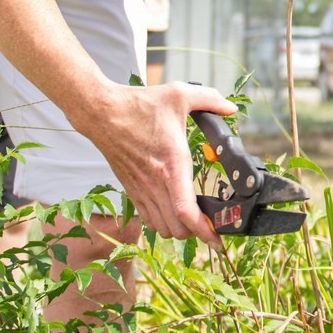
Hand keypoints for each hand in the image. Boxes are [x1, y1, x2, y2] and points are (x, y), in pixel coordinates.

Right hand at [76, 81, 234, 242]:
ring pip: (163, 228)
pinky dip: (163, 223)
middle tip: (213, 224)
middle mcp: (155, 183)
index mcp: (171, 163)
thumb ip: (210, 99)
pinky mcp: (131, 190)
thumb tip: (231, 107)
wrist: (102, 112)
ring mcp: (141, 189)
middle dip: (197, 232)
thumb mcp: (179, 94)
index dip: (204, 231)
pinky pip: (149, 220)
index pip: (186, 211)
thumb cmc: (138, 105)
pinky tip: (173, 210)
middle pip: (178, 229)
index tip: (218, 238)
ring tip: (195, 220)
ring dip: (180, 229)